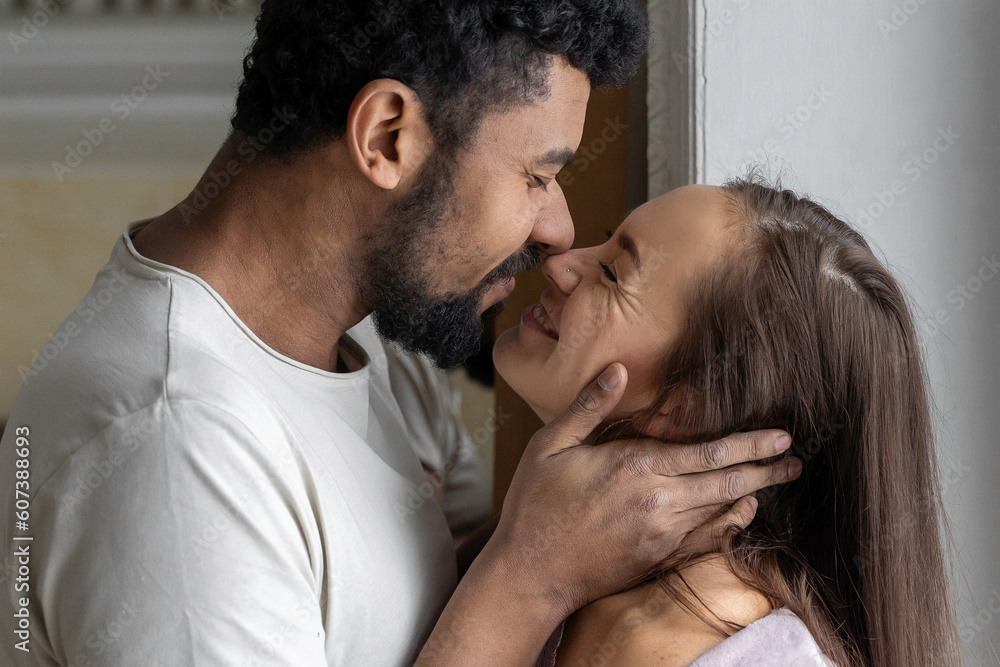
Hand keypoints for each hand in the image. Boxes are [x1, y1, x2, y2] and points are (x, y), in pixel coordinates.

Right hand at [485, 362, 799, 616]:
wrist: (530, 572)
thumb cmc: (535, 504)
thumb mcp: (551, 444)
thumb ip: (590, 407)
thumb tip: (618, 370)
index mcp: (636, 467)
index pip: (709, 454)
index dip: (749, 445)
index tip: (781, 436)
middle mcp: (658, 503)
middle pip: (726, 484)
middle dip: (765, 470)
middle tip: (796, 462)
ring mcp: (660, 535)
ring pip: (720, 512)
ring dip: (752, 495)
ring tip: (776, 481)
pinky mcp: (656, 558)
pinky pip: (704, 541)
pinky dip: (729, 526)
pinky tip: (741, 515)